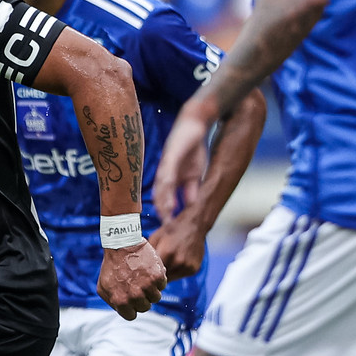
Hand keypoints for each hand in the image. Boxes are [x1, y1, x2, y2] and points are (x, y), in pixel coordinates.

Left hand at [97, 240, 166, 320]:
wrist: (121, 244)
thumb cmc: (111, 265)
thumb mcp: (103, 286)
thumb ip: (112, 302)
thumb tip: (122, 310)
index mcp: (120, 301)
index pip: (132, 315)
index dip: (131, 307)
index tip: (131, 298)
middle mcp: (135, 296)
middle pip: (145, 307)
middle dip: (142, 298)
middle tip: (137, 285)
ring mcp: (147, 286)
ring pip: (156, 297)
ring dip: (151, 289)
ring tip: (143, 277)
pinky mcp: (157, 276)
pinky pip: (163, 285)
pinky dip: (158, 279)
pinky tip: (149, 270)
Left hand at [149, 214, 207, 278]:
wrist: (194, 225)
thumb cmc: (172, 230)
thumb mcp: (156, 237)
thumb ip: (149, 253)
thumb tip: (140, 264)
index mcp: (167, 253)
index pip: (153, 271)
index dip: (148, 273)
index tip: (144, 272)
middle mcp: (178, 262)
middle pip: (162, 277)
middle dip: (157, 275)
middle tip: (153, 270)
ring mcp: (187, 267)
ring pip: (171, 278)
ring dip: (167, 274)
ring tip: (165, 264)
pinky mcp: (194, 269)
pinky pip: (180, 275)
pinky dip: (176, 272)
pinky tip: (175, 262)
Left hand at [152, 99, 213, 221]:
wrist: (195, 125)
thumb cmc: (193, 149)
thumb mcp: (194, 174)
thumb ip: (191, 190)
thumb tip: (191, 207)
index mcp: (170, 179)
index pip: (165, 200)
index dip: (166, 214)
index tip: (170, 230)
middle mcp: (165, 174)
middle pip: (160, 196)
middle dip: (162, 212)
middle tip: (166, 228)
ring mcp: (166, 165)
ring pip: (161, 187)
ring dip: (163, 202)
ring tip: (166, 216)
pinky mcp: (170, 156)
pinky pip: (167, 173)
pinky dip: (167, 186)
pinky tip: (168, 194)